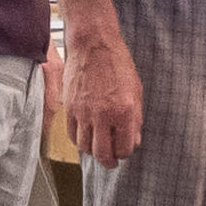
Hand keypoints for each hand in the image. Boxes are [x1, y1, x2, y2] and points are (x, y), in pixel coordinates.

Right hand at [49, 18, 144, 168]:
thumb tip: (134, 139)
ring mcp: (84, 112)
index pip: (124, 148)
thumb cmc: (117, 62)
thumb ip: (136, 118)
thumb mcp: (136, 90)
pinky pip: (72, 134)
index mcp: (124, 111)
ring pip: (85, 147)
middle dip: (108, 161)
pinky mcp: (70, 107)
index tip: (124, 150)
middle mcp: (103, 115)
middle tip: (110, 161)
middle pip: (103, 153)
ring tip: (97, 147)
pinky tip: (85, 137)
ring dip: (92, 151)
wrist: (93, 44)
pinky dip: (79, 141)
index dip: (125, 153)